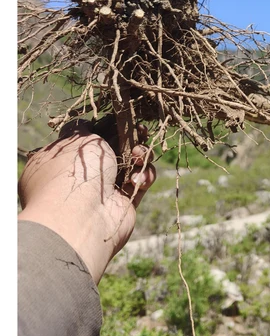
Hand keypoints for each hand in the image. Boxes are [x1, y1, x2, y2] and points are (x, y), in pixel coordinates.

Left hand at [18, 120, 155, 283]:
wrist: (82, 217)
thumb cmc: (73, 172)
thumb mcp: (75, 138)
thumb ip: (82, 127)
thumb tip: (86, 124)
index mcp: (60, 160)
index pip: (86, 138)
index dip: (106, 126)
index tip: (121, 118)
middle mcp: (79, 176)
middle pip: (112, 149)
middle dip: (129, 139)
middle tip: (141, 131)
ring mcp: (101, 192)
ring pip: (129, 164)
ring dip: (139, 155)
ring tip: (139, 155)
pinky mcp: (123, 204)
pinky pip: (140, 183)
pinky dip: (144, 176)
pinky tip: (139, 177)